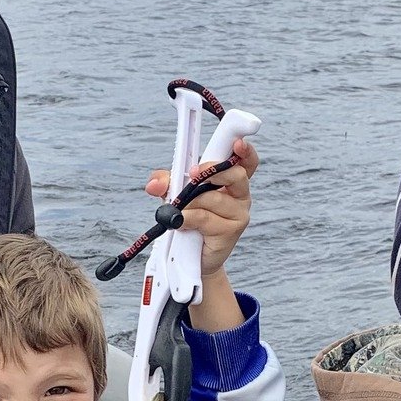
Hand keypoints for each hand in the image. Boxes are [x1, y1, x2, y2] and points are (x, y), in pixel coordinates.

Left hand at [144, 138, 258, 281]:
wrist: (192, 257)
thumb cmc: (189, 218)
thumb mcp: (175, 194)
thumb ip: (167, 182)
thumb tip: (154, 184)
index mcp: (232, 180)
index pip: (246, 161)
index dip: (245, 151)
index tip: (238, 144)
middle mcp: (240, 195)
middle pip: (235, 175)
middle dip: (211, 172)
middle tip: (193, 174)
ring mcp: (238, 213)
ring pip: (213, 198)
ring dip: (190, 203)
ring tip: (180, 212)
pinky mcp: (231, 231)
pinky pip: (204, 217)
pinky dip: (188, 218)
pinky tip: (182, 225)